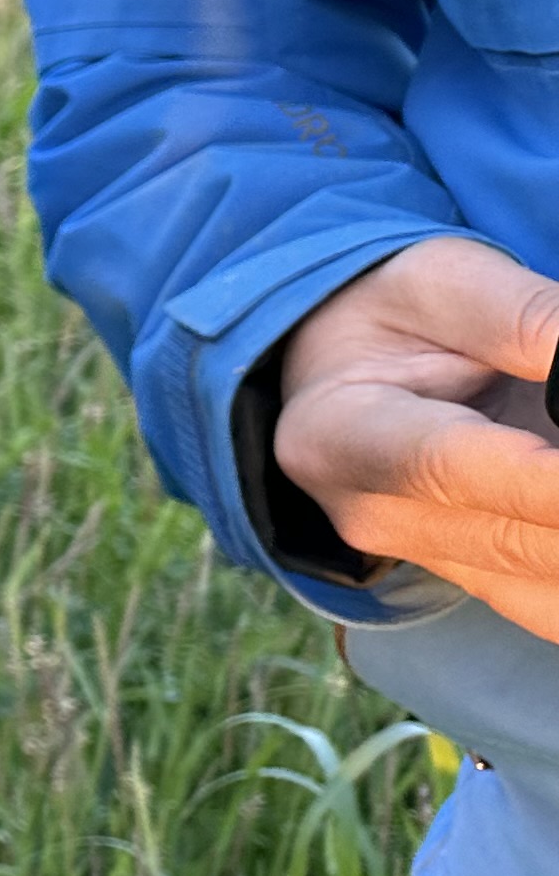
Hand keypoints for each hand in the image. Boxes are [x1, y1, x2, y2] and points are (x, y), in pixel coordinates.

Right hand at [274, 236, 558, 636]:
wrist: (345, 370)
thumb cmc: (397, 315)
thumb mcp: (446, 282)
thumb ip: (531, 320)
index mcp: (338, 434)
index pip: (449, 467)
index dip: (546, 482)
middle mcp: (374, 516)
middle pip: (518, 541)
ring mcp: (428, 561)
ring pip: (550, 593)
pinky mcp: (479, 582)